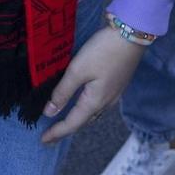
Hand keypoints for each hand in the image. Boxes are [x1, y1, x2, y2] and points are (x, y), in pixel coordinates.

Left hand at [39, 25, 144, 144]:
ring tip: (64, 121)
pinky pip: (99, 104)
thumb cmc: (103, 51)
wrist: (132, 34)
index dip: (57, 132)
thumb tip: (49, 112)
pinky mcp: (117, 84)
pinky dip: (86, 109)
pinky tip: (83, 103)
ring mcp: (114, 93)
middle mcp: (106, 102)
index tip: (42, 140)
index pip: (72, 124)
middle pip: (83, 121)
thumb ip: (63, 91)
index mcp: (95, 102)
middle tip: (51, 134)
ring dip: (78, 120)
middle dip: (66, 129)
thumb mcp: (78, 70)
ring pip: (92, 113)